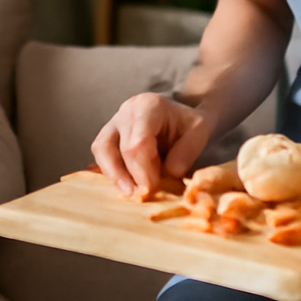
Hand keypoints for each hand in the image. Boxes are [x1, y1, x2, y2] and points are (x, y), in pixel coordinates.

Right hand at [91, 92, 212, 198]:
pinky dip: (111, 170)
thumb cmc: (188, 125)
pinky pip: (102, 152)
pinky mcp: (109, 133)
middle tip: (143, 195)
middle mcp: (127, 110)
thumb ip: (186, 153)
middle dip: (132, 176)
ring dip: (114, 174)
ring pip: (102, 148)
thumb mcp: (199, 133)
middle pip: (121, 147)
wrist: (181, 116)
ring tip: (129, 193)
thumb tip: (168, 174)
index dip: (143, 170)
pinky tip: (126, 185)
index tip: (153, 189)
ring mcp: (115, 120)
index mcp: (149, 106)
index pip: (139, 142)